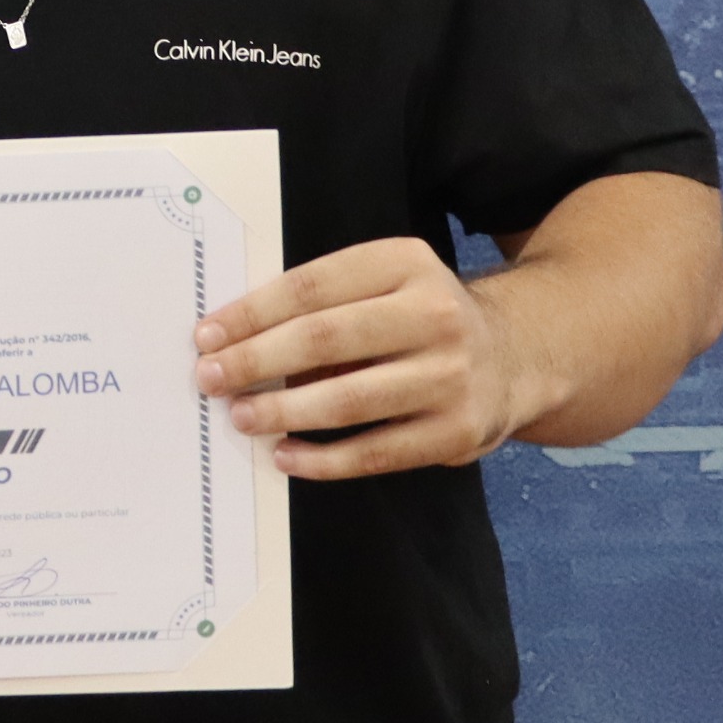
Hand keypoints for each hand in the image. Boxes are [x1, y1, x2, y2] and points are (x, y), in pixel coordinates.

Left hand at [192, 235, 529, 481]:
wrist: (515, 356)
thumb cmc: (420, 318)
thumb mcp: (385, 284)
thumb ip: (325, 302)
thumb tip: (235, 339)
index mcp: (405, 263)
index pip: (312, 287)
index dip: (252, 313)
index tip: (207, 335)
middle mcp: (435, 314)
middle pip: (325, 339)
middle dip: (256, 360)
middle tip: (210, 378)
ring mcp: (450, 376)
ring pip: (348, 400)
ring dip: (282, 411)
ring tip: (240, 415)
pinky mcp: (456, 432)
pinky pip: (374, 452)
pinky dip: (322, 459)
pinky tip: (285, 454)